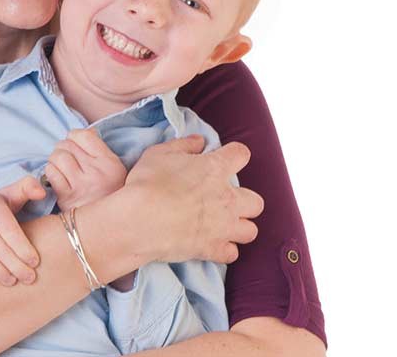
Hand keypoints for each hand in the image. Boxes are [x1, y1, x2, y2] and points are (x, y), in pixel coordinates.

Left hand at [45, 128, 127, 210]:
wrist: (106, 228)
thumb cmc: (107, 195)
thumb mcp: (113, 171)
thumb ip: (98, 151)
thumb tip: (78, 134)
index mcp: (111, 164)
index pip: (84, 135)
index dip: (74, 137)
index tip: (75, 145)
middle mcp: (97, 173)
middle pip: (67, 145)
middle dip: (63, 149)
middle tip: (68, 160)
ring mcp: (81, 186)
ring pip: (57, 157)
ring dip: (55, 161)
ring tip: (62, 170)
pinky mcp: (67, 198)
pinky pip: (51, 174)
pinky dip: (51, 174)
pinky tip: (59, 181)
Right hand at [124, 136, 263, 263]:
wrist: (139, 221)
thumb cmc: (148, 183)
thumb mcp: (159, 153)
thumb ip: (183, 145)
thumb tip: (200, 141)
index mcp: (216, 169)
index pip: (241, 155)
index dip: (235, 155)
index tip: (226, 158)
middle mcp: (227, 198)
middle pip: (256, 202)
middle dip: (245, 201)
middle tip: (226, 200)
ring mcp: (223, 227)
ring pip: (251, 231)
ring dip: (239, 228)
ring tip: (223, 226)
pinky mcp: (213, 249)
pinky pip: (232, 254)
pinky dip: (224, 250)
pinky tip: (212, 245)